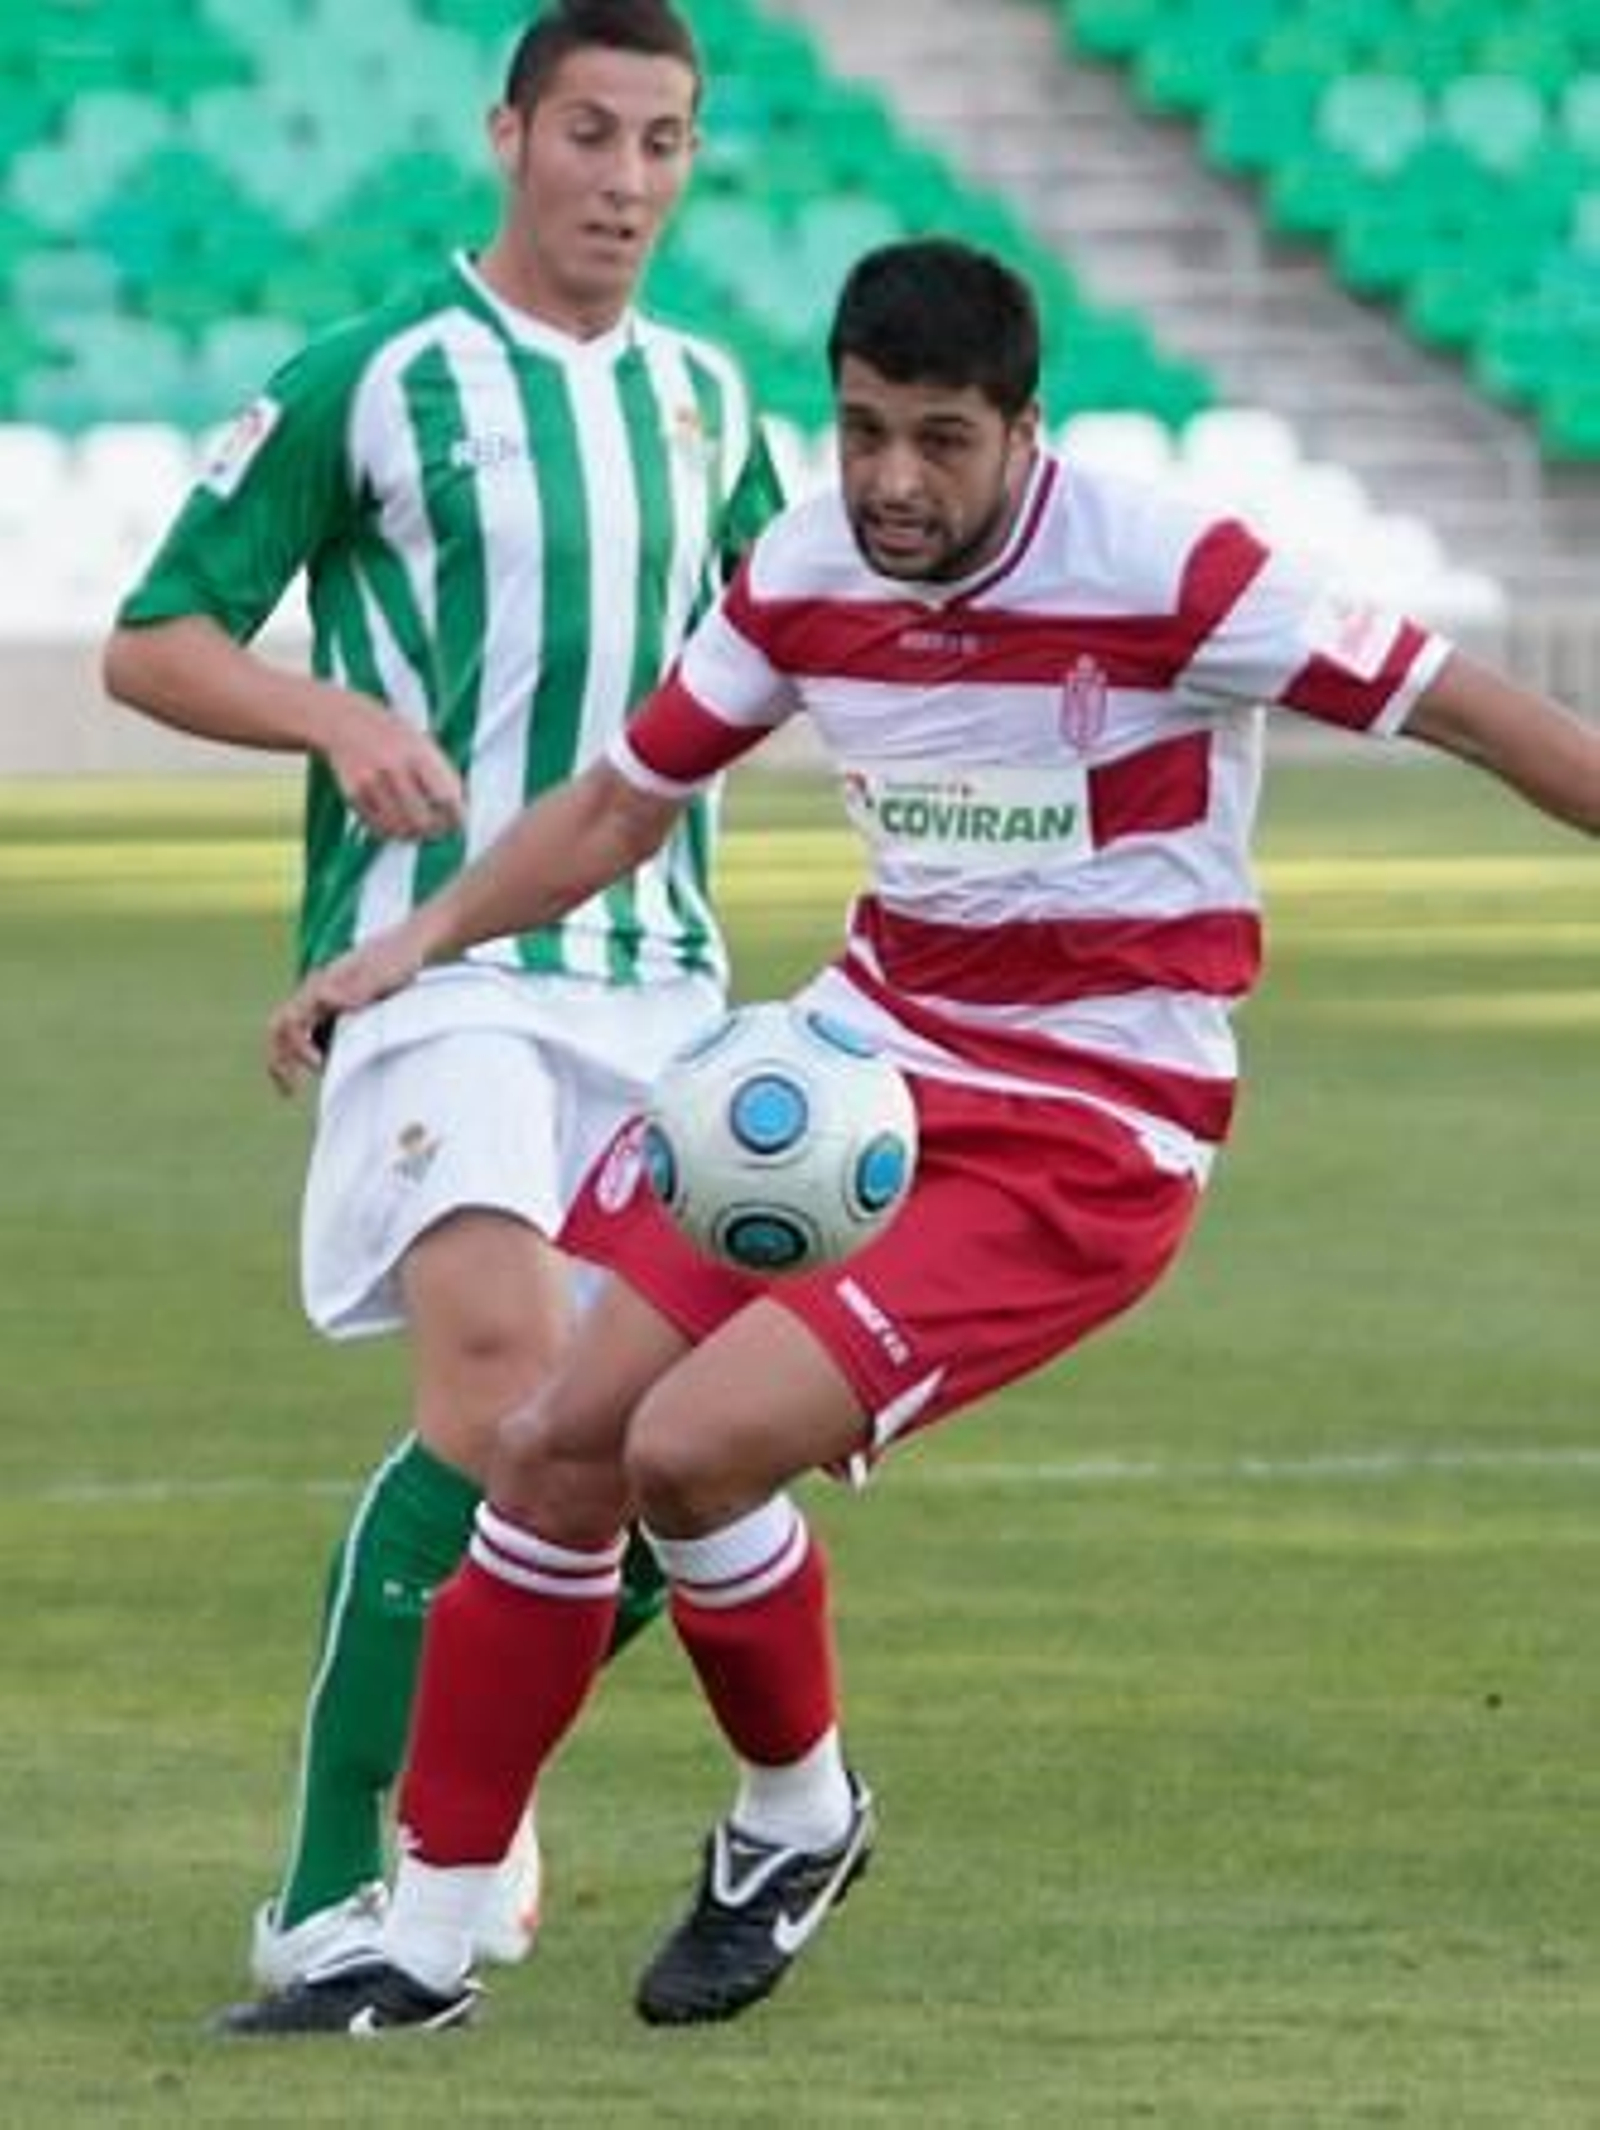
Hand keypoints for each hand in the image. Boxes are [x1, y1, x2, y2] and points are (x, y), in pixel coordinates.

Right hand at [266, 924, 429, 1094]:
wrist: (410, 944)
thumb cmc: (398, 958)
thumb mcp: (383, 973)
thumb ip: (357, 988)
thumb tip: (326, 1000)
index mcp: (322, 983)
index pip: (290, 1020)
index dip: (298, 1047)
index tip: (319, 1066)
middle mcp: (315, 991)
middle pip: (279, 1027)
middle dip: (279, 1059)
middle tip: (289, 1090)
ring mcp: (322, 998)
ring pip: (289, 1030)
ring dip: (286, 1059)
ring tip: (290, 1088)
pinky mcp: (333, 1006)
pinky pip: (307, 1031)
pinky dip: (303, 1052)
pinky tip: (318, 1069)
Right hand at [323, 700, 465, 840]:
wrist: (344, 719)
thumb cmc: (392, 734)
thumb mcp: (422, 743)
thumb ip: (441, 773)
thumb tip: (460, 810)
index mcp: (418, 753)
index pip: (446, 798)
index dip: (455, 818)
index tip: (457, 824)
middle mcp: (394, 766)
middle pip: (423, 819)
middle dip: (435, 832)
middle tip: (438, 832)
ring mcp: (372, 781)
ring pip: (400, 828)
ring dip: (413, 835)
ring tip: (418, 831)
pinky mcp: (352, 793)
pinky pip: (377, 826)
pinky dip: (391, 832)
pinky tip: (397, 826)